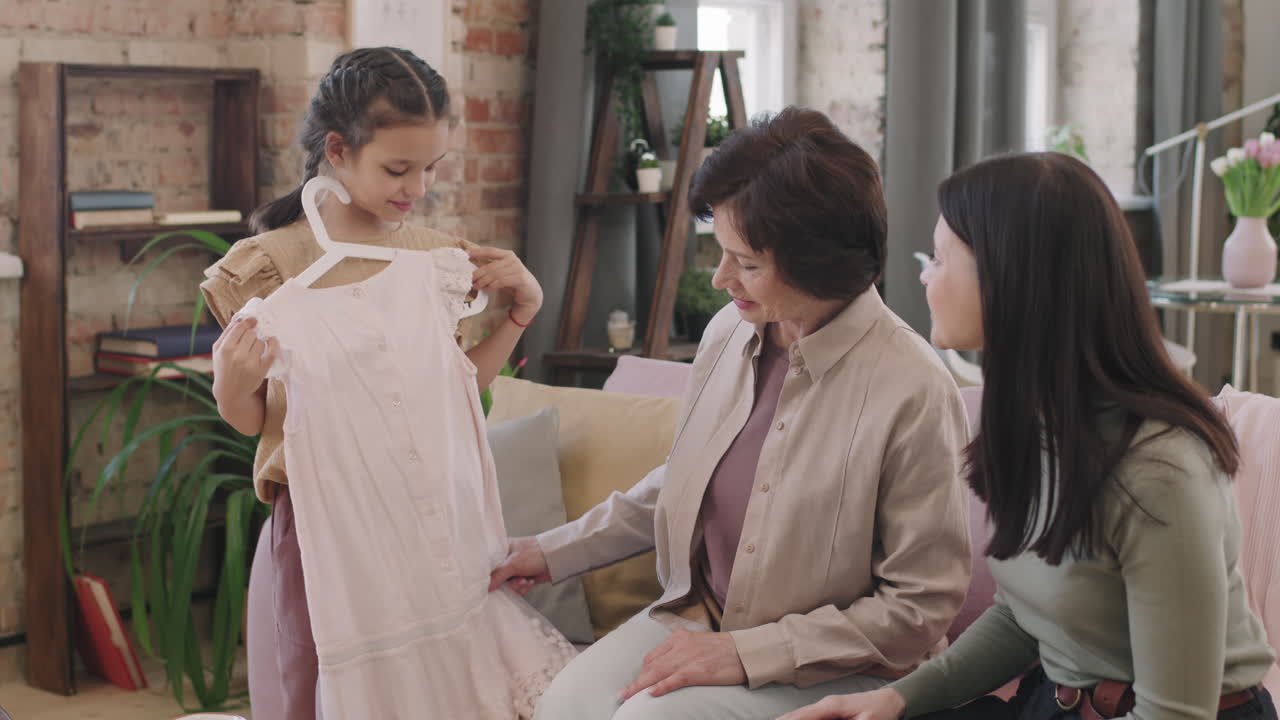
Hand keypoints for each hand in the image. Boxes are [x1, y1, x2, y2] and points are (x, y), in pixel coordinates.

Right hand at [211, 316, 276, 399]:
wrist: (230, 392)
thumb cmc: (223, 367)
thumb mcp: (218, 350)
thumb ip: (227, 333)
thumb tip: (240, 317)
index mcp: (225, 349)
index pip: (240, 327)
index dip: (248, 322)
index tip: (253, 321)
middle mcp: (238, 355)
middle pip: (251, 333)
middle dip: (252, 334)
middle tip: (250, 338)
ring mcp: (251, 363)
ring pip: (261, 341)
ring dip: (259, 342)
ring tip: (253, 349)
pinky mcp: (262, 369)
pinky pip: (272, 352)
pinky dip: (274, 344)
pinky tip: (272, 340)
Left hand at [468, 247, 542, 323]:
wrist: (530, 293)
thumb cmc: (513, 282)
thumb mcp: (501, 273)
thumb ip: (490, 268)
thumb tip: (473, 269)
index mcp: (507, 254)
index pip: (490, 251)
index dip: (477, 252)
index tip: (465, 254)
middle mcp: (513, 259)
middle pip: (490, 265)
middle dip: (478, 273)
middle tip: (470, 280)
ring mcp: (517, 268)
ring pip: (495, 274)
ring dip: (484, 281)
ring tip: (476, 286)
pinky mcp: (520, 278)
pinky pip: (502, 281)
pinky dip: (493, 285)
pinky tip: (487, 289)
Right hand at [488, 536, 551, 592]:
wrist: (557, 560)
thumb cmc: (535, 553)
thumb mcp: (513, 563)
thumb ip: (497, 575)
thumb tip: (486, 587)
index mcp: (502, 549)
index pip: (488, 563)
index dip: (487, 574)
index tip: (488, 582)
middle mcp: (506, 560)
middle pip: (497, 578)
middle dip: (507, 583)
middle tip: (515, 581)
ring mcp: (515, 569)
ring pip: (508, 585)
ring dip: (517, 586)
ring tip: (525, 580)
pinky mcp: (523, 578)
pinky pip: (517, 588)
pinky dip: (523, 588)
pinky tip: (530, 581)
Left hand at [620, 629, 746, 699]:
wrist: (745, 650)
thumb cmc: (725, 650)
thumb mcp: (699, 643)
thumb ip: (682, 651)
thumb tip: (667, 666)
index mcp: (680, 637)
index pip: (654, 655)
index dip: (644, 671)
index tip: (639, 681)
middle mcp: (681, 645)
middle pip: (652, 665)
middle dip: (637, 680)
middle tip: (623, 693)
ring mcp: (688, 658)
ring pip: (658, 673)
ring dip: (641, 686)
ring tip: (628, 696)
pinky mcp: (698, 671)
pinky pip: (674, 679)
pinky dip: (661, 686)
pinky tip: (651, 694)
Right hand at [776, 688, 906, 719]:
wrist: (892, 700)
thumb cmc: (881, 712)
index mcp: (831, 706)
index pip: (802, 716)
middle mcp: (825, 704)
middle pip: (796, 715)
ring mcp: (827, 706)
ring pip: (800, 715)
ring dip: (788, 719)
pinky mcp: (830, 710)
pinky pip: (808, 716)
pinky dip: (797, 719)